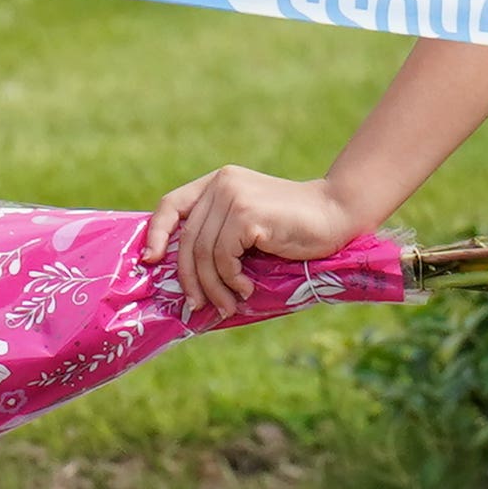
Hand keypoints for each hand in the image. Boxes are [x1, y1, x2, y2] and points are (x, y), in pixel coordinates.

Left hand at [143, 164, 369, 321]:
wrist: (336, 214)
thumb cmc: (293, 227)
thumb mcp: (248, 224)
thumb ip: (220, 232)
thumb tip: (186, 274)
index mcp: (217, 182)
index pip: (171, 204)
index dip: (156, 233)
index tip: (151, 262)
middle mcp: (222, 184)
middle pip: (187, 239)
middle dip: (189, 279)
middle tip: (197, 307)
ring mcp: (233, 196)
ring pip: (203, 253)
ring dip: (213, 287)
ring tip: (229, 305)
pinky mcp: (247, 215)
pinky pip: (223, 257)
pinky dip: (231, 280)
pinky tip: (246, 289)